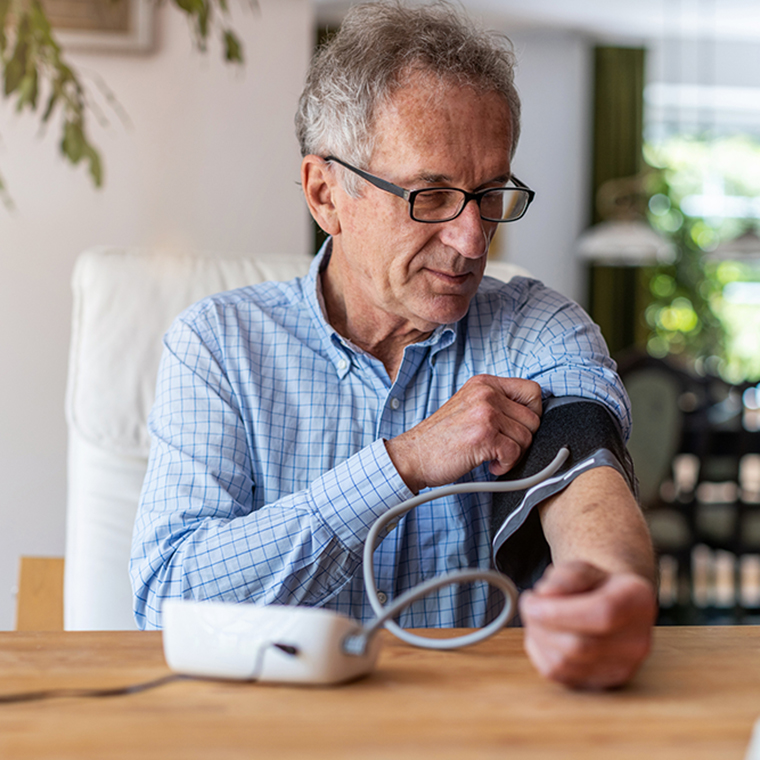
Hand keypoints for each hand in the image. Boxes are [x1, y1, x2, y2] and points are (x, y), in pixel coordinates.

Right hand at [385, 375, 541, 492]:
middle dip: (522, 439)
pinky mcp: (484, 436)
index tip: (516, 428)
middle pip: (533, 419)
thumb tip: (532, 416)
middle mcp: (486, 393)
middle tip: (501, 447)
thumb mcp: (469, 406)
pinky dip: (505, 466)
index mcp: (484, 383)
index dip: (532, 413)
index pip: (533, 390)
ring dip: (513, 454)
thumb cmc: (441, 438)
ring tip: (491, 456)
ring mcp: (485, 413)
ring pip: (527, 438)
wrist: (413, 455)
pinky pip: (515, 454)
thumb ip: (497, 404)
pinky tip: (489, 464)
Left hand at [519, 560, 656, 689]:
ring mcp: (622, 668)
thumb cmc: (594, 585)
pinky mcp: (602, 684)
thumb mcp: (582, 567)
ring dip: (537, 637)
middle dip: (541, 624)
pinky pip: (558, 675)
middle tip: (529, 604)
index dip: (559, 611)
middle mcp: (637, 641)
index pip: (602, 613)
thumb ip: (565, 576)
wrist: (611, 607)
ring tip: (537, 617)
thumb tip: (545, 594)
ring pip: (564, 663)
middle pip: (579, 645)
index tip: (532, 600)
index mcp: (637, 602)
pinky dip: (540, 653)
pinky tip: (543, 635)